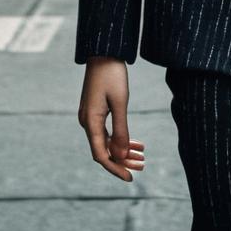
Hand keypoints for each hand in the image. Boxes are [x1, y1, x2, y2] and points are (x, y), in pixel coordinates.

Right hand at [78, 56, 145, 180]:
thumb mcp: (120, 102)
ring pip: (107, 141)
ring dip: (123, 150)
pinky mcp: (96, 110)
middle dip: (123, 161)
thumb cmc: (113, 74)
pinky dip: (121, 138)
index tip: (130, 178)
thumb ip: (121, 130)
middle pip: (104, 150)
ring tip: (143, 157)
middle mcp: (87, 121)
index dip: (115, 168)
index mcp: (91, 121)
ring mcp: (91, 116)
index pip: (101, 155)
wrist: (104, 51)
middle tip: (142, 167)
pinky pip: (108, 130)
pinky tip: (137, 143)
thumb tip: (121, 156)